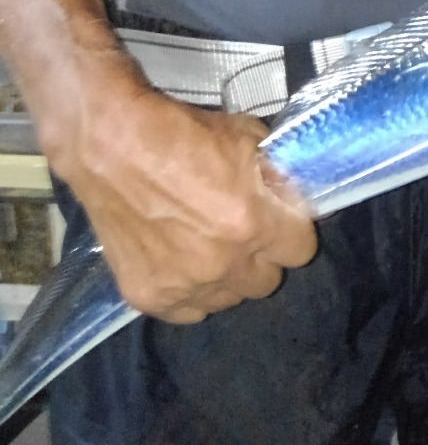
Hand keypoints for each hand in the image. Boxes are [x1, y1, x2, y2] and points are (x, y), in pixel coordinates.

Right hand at [57, 69, 316, 321]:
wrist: (109, 145)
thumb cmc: (181, 134)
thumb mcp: (248, 138)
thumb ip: (275, 176)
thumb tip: (289, 195)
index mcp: (252, 223)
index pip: (301, 250)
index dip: (291, 230)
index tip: (277, 218)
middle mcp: (222, 264)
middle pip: (267, 281)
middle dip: (260, 255)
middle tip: (240, 230)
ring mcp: (183, 286)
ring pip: (228, 299)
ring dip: (225, 276)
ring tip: (204, 245)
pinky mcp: (148, 297)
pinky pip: (187, 310)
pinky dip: (189, 291)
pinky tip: (178, 263)